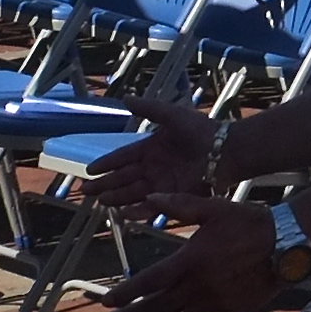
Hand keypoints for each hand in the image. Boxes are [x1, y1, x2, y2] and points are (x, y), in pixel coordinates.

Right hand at [77, 102, 218, 210]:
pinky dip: (137, 211)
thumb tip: (125, 98)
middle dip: (104, 184)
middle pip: (123, 177)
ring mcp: (162, 183)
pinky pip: (151, 206)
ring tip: (100, 200)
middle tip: (84, 191)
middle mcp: (154, 167)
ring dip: (116, 197)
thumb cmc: (201, 130)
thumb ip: (149, 108)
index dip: (107, 163)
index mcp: (152, 147)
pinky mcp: (172, 196)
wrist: (225, 149)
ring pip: (132, 192)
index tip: (89, 170)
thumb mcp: (172, 115)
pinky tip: (122, 214)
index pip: (123, 157)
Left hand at [97, 213, 284, 311]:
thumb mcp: (214, 207)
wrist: (287, 243)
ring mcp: (212, 304)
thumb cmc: (250, 222)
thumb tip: (150, 197)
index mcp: (190, 260)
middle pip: (154, 308)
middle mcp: (197, 286)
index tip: (107, 301)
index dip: (126, 293)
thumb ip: (179, 204)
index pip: (148, 282)